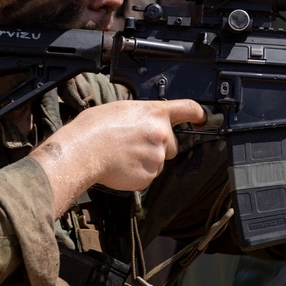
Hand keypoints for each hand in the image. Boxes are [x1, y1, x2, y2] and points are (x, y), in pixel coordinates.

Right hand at [33, 99, 204, 214]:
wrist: (83, 151)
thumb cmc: (95, 128)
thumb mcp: (122, 109)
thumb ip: (142, 116)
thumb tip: (145, 122)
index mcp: (155, 113)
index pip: (188, 109)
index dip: (198, 114)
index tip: (202, 119)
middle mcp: (161, 134)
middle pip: (171, 144)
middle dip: (157, 146)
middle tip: (133, 144)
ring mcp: (156, 157)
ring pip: (158, 162)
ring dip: (146, 160)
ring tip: (122, 155)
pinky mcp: (149, 176)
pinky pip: (148, 176)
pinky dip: (137, 174)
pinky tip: (121, 167)